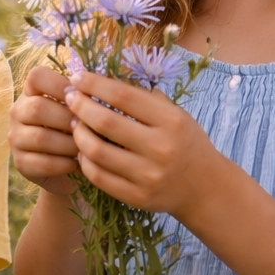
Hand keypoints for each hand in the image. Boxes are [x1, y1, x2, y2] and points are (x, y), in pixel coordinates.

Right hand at [10, 65, 84, 196]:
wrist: (61, 166)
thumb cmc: (72, 130)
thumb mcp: (75, 110)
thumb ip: (83, 99)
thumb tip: (98, 94)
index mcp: (31, 92)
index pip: (36, 76)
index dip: (59, 83)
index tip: (79, 94)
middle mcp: (18, 113)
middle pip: (37, 108)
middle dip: (68, 118)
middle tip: (88, 127)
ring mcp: (16, 138)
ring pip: (41, 138)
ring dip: (70, 144)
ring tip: (87, 148)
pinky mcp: (20, 163)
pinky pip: (44, 163)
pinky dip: (66, 164)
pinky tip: (78, 163)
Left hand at [65, 71, 222, 216]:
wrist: (204, 188)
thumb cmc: (184, 142)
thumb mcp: (176, 114)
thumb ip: (143, 99)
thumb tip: (100, 79)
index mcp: (172, 121)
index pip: (123, 96)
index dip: (94, 84)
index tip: (77, 78)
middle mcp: (161, 148)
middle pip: (105, 122)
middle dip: (80, 106)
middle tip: (70, 98)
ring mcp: (148, 176)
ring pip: (96, 151)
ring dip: (78, 133)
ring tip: (74, 124)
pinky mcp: (137, 197)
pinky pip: (98, 176)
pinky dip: (84, 160)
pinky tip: (82, 150)